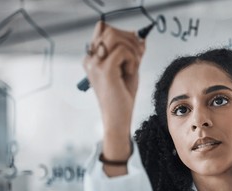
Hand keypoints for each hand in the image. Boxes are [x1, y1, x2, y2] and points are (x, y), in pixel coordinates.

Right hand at [83, 21, 144, 138]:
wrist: (118, 120)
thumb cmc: (122, 98)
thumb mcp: (128, 69)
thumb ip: (132, 52)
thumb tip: (141, 37)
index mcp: (92, 59)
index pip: (103, 29)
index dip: (123, 34)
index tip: (134, 49)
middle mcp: (90, 59)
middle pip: (110, 30)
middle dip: (130, 39)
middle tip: (138, 57)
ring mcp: (95, 64)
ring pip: (115, 36)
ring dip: (131, 48)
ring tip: (133, 65)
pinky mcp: (104, 70)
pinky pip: (123, 50)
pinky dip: (132, 59)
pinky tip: (130, 73)